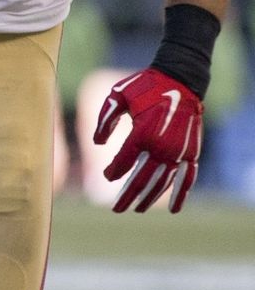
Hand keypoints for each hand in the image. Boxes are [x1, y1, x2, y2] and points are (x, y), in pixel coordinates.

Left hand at [93, 67, 203, 212]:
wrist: (181, 80)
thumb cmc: (145, 87)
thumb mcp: (117, 96)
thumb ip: (104, 120)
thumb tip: (97, 143)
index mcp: (142, 134)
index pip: (123, 163)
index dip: (112, 172)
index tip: (107, 176)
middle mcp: (161, 147)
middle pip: (141, 180)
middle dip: (128, 196)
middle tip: (116, 210)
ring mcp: (179, 152)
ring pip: (162, 183)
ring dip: (150, 198)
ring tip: (138, 209)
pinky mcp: (192, 152)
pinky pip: (187, 178)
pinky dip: (181, 195)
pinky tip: (175, 210)